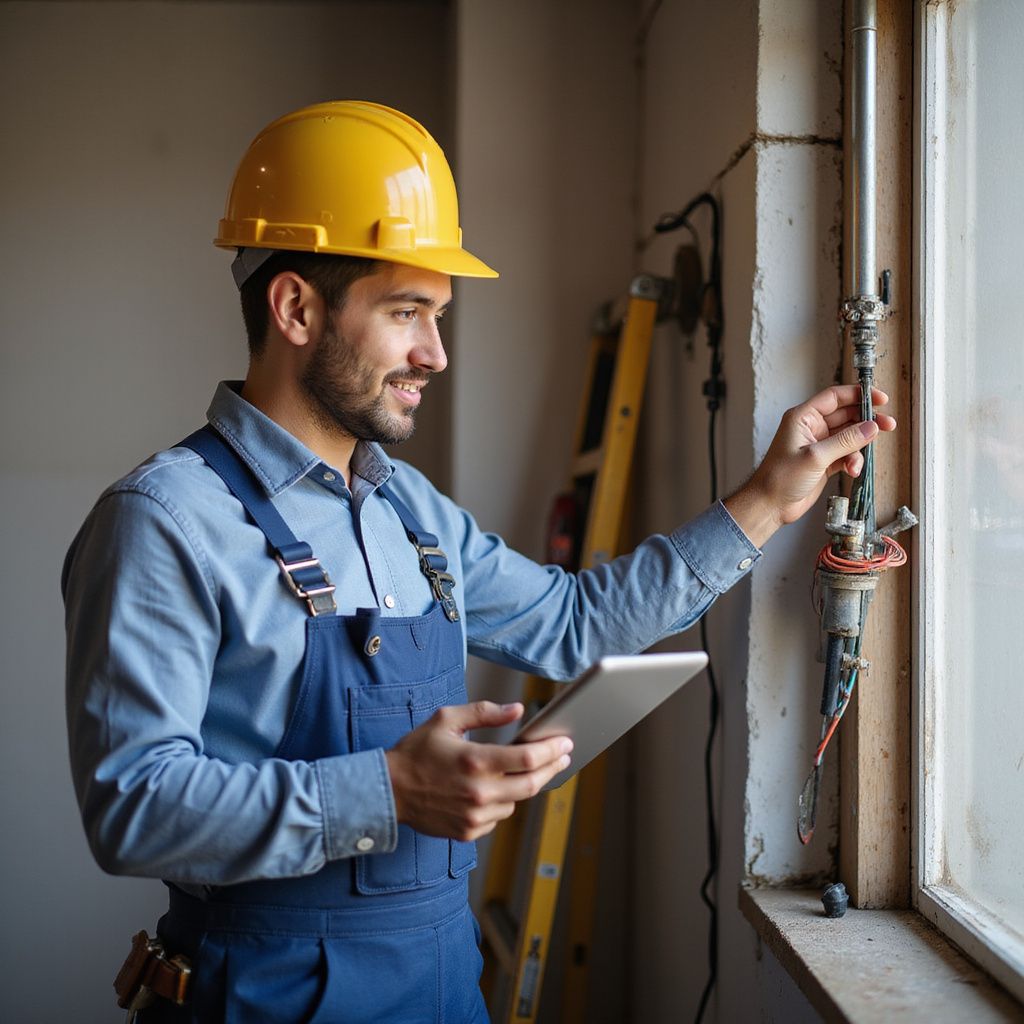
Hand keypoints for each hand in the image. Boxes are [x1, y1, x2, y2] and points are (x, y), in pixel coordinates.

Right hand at [384, 701, 571, 840]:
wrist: (388, 791)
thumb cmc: (415, 752)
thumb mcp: (446, 720)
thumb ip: (484, 713)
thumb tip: (516, 710)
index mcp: (475, 761)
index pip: (527, 759)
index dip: (552, 750)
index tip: (564, 743)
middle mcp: (479, 792)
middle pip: (532, 784)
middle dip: (552, 768)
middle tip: (562, 756)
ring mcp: (475, 816)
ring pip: (516, 803)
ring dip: (522, 786)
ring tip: (517, 771)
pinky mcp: (469, 832)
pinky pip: (498, 817)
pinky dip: (501, 803)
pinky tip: (490, 790)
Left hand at [724, 385, 895, 547]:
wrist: (770, 505)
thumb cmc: (780, 478)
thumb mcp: (815, 457)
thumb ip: (845, 441)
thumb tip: (871, 427)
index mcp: (803, 418)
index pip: (834, 397)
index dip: (857, 394)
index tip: (880, 398)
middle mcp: (811, 428)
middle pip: (846, 415)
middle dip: (866, 420)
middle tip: (887, 425)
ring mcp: (818, 445)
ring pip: (849, 436)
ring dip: (860, 446)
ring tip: (862, 459)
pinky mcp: (824, 462)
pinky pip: (846, 454)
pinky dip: (853, 461)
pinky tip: (853, 470)